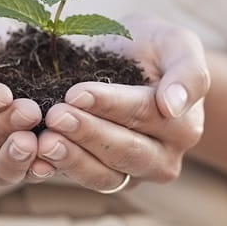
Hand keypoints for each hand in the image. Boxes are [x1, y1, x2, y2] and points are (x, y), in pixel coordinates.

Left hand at [31, 15, 209, 189]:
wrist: (132, 62)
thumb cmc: (153, 49)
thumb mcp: (177, 43)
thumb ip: (188, 71)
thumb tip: (174, 106)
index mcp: (185, 125)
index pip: (146, 115)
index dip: (111, 105)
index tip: (77, 93)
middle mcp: (164, 157)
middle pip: (127, 151)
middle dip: (89, 133)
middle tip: (55, 116)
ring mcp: (135, 173)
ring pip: (106, 175)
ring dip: (73, 159)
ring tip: (45, 142)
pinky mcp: (107, 180)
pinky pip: (84, 182)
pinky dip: (60, 172)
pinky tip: (38, 161)